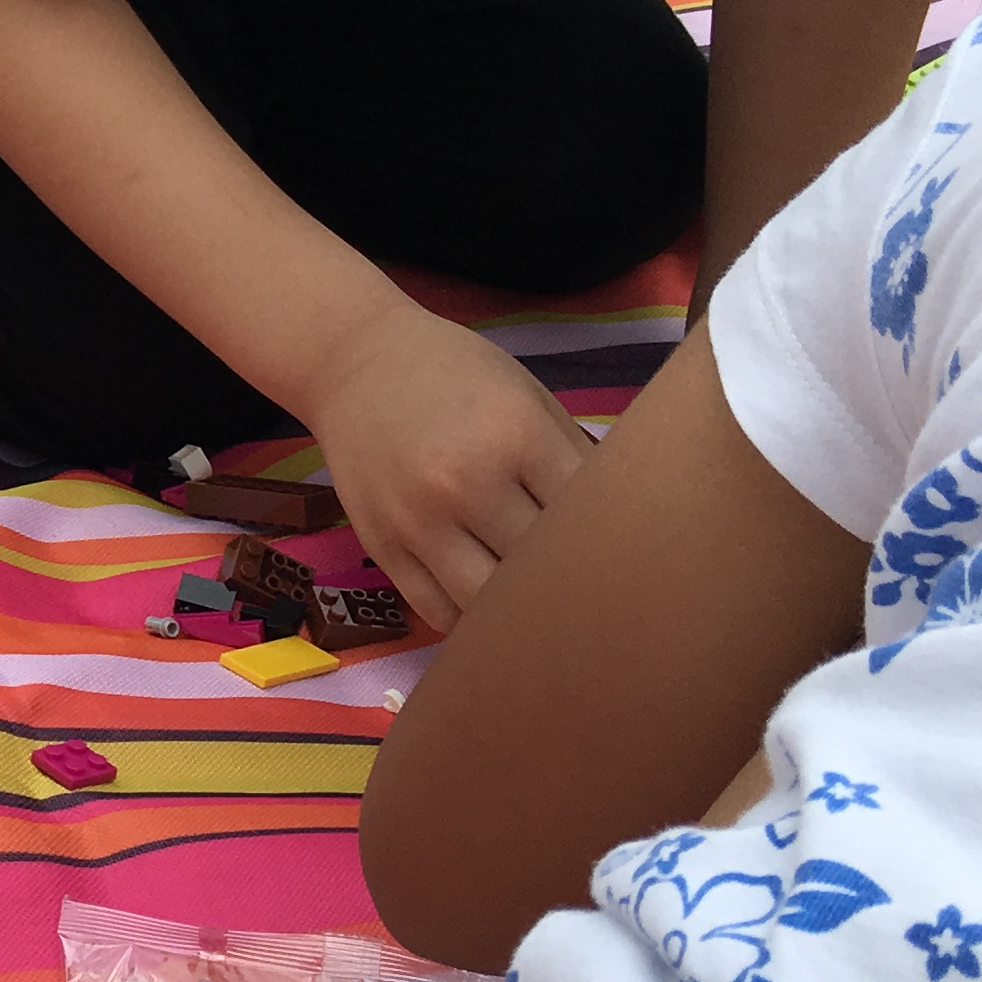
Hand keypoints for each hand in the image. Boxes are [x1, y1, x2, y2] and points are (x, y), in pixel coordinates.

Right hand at [303, 301, 593, 628]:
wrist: (352, 362)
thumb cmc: (453, 373)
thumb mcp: (527, 394)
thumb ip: (572, 454)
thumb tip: (625, 516)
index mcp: (516, 437)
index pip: (587, 519)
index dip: (613, 542)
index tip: (629, 556)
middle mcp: (465, 484)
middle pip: (543, 568)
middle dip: (570, 579)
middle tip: (593, 588)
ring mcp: (417, 521)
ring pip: (489, 604)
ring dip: (518, 610)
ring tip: (539, 605)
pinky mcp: (381, 545)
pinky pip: (436, 610)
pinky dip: (469, 619)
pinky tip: (487, 605)